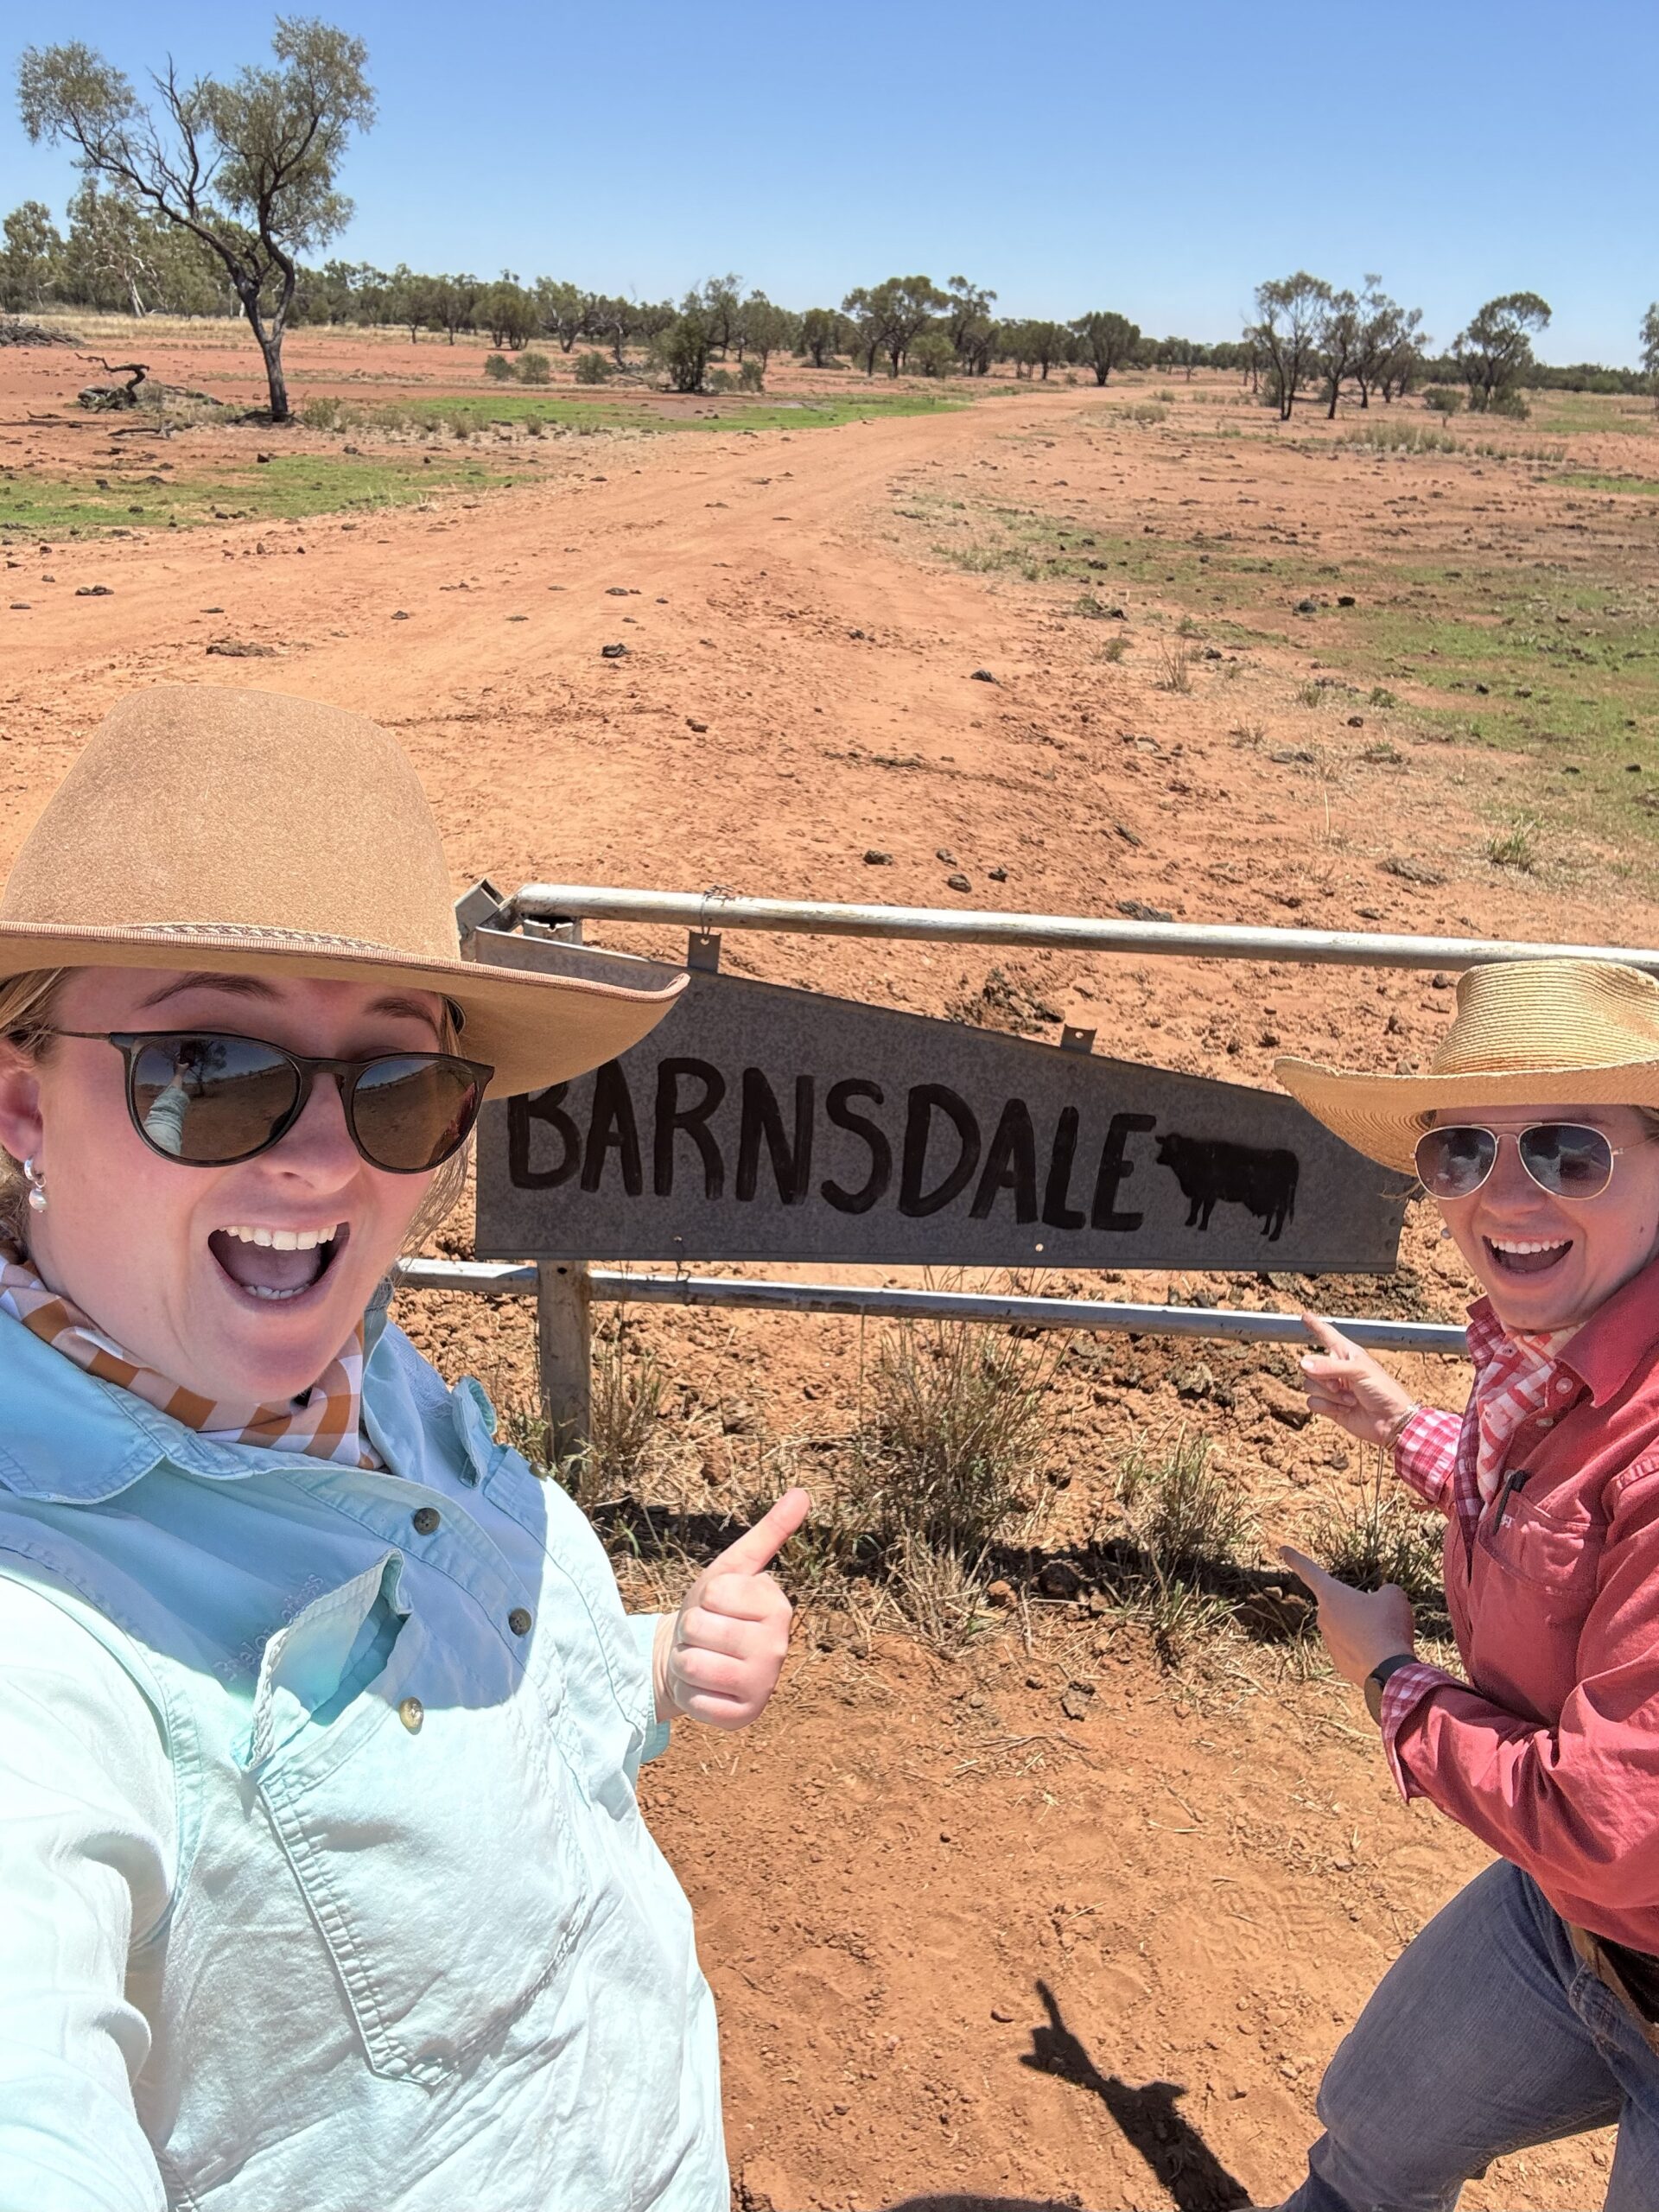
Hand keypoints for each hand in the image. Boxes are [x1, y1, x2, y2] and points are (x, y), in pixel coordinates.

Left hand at [653, 1488, 809, 1730]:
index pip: (714, 1593)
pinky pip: (697, 1703)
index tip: (714, 1605)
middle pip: (699, 1628)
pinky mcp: (744, 1718)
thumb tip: (803, 1492)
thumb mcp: (733, 1567)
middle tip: (705, 1635)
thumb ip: (769, 1533)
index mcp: (778, 1606)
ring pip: (693, 1665)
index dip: (702, 1598)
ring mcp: (764, 1686)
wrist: (694, 1658)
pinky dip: (690, 1695)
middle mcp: (778, 1647)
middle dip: (689, 1631)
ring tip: (702, 1659)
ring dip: (686, 1662)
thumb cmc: (713, 1609)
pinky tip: (706, 1689)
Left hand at [1279, 1546, 1415, 1688]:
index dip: (1296, 1559)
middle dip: (1361, 1609)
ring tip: (1386, 1638)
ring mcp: (1329, 1642)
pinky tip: (1383, 1656)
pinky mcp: (1339, 1663)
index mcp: (1331, 1594)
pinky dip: (1369, 1650)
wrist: (1389, 1671)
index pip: (1310, 1571)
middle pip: (1342, 1605)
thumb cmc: (1388, 1626)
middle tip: (1382, 1618)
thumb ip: (1384, 1591)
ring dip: (1368, 1631)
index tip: (1281, 1550)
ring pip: (1351, 1629)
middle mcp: (1324, 1617)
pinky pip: (1356, 1649)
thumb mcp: (1393, 1596)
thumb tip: (1382, 1599)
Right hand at [1298, 1312, 1418, 1447]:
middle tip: (1339, 1385)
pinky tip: (1345, 1410)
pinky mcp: (1330, 1407)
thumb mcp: (1359, 1371)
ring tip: (1350, 1400)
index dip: (1315, 1325)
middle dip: (1322, 1377)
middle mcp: (1336, 1368)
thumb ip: (1329, 1366)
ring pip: (1309, 1385)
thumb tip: (1303, 1364)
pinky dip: (1328, 1408)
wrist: (1391, 1421)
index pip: (1327, 1334)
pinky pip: (1312, 1403)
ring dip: (1330, 1396)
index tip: (1305, 1316)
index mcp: (1346, 1353)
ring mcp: (1333, 1388)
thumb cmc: (1383, 1390)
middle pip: (1309, 1364)